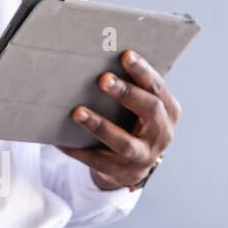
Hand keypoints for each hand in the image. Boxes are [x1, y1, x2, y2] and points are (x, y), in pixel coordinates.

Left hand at [56, 48, 179, 190]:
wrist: (131, 165)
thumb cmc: (131, 121)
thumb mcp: (138, 106)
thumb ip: (129, 87)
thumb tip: (94, 57)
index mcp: (168, 111)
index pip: (157, 88)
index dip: (143, 71)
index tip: (125, 54)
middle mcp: (162, 134)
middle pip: (149, 110)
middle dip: (127, 93)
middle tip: (103, 79)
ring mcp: (144, 156)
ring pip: (124, 143)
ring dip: (100, 126)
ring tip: (77, 112)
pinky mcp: (122, 172)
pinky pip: (98, 161)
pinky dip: (78, 150)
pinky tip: (59, 140)